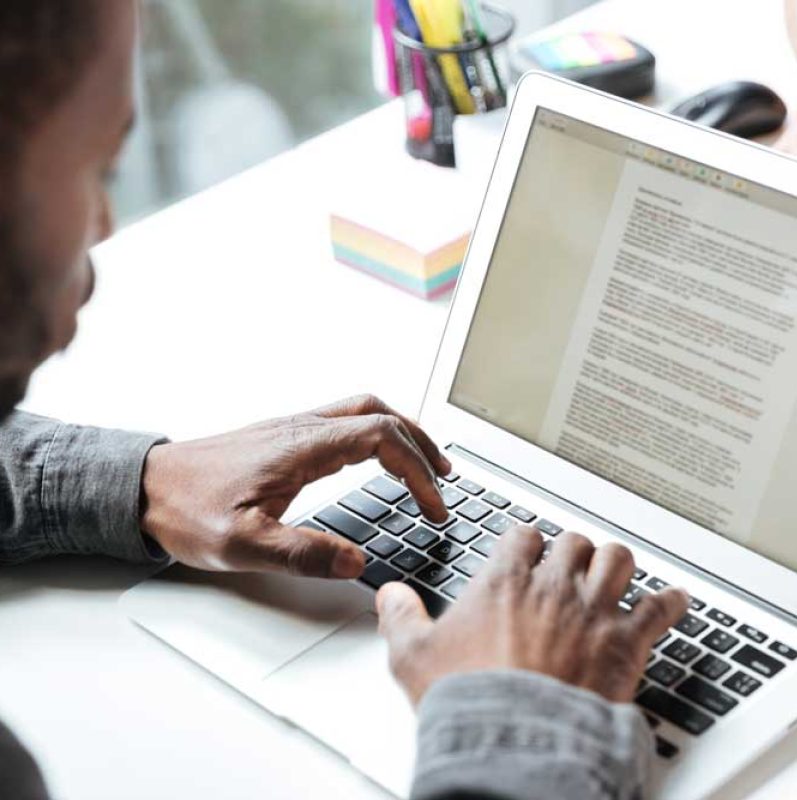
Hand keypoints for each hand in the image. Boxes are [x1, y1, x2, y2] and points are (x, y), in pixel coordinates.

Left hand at [140, 394, 449, 577]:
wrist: (144, 487)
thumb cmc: (186, 510)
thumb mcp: (241, 544)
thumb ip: (301, 553)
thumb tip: (356, 562)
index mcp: (302, 446)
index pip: (382, 438)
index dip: (418, 470)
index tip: (432, 505)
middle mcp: (302, 428)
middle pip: (380, 413)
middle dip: (421, 442)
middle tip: (444, 476)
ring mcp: (292, 429)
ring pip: (362, 411)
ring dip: (399, 432)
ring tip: (422, 464)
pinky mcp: (282, 438)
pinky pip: (343, 422)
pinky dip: (374, 435)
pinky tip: (373, 460)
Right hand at [378, 527, 688, 704]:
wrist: (516, 739)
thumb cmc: (470, 698)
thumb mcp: (413, 656)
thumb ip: (400, 618)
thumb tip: (389, 595)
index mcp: (505, 581)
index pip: (523, 535)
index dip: (526, 540)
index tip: (527, 550)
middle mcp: (552, 586)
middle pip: (574, 542)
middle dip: (571, 551)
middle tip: (569, 565)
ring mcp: (593, 610)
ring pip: (617, 560)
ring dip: (616, 564)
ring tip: (613, 572)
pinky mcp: (626, 643)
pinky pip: (659, 609)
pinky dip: (670, 603)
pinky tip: (674, 601)